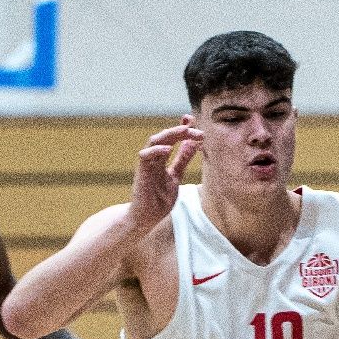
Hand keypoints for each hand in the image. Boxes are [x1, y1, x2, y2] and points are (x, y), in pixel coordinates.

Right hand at [124, 118, 203, 234]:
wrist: (146, 218)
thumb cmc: (158, 199)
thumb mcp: (175, 176)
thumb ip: (182, 160)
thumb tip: (193, 144)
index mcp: (162, 159)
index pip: (172, 138)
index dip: (181, 128)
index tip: (192, 120)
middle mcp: (153, 159)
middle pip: (165, 137)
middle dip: (181, 131)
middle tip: (198, 131)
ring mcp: (146, 165)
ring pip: (154, 142)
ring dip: (169, 135)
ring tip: (184, 130)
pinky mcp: (141, 173)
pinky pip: (145, 157)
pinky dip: (155, 151)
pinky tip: (167, 148)